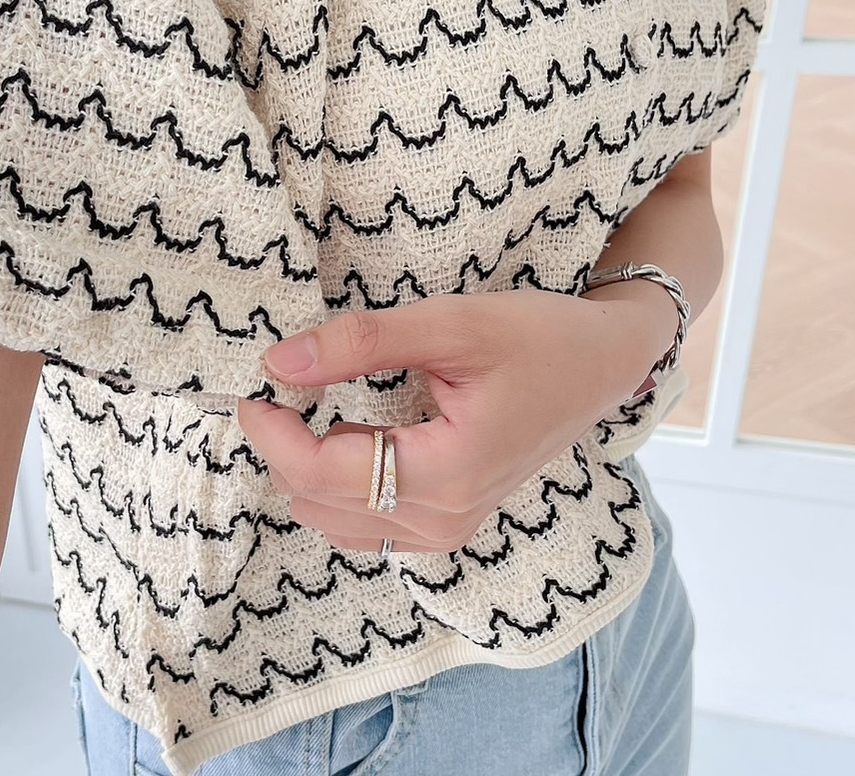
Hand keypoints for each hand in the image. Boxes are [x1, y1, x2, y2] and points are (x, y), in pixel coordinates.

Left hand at [236, 289, 670, 554]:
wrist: (600, 364)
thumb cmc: (537, 338)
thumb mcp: (450, 324)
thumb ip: (362, 343)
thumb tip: (280, 362)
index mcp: (445, 475)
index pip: (321, 476)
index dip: (273, 434)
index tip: (254, 387)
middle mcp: (443, 520)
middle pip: (320, 503)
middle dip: (287, 449)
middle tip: (284, 386)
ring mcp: (447, 529)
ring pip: (336, 520)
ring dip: (310, 470)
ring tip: (311, 406)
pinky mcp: (449, 521)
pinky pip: (367, 523)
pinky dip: (339, 485)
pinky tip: (347, 435)